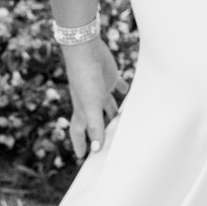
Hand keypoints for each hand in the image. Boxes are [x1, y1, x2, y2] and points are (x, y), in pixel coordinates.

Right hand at [62, 37, 126, 161]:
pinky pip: (117, 86)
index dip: (80, 144)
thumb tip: (96, 149)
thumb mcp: (91, 105)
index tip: (81, 156)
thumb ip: (95, 126)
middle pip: (93, 121)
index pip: (79, 131)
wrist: (86, 50)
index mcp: (82, 109)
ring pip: (107, 106)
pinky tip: (127, 91)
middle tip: (103, 143)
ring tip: (121, 122)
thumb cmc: (85, 77)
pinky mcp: (109, 77)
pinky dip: (122, 90)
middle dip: (97, 132)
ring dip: (113, 114)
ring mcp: (99, 89)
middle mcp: (90, 101)